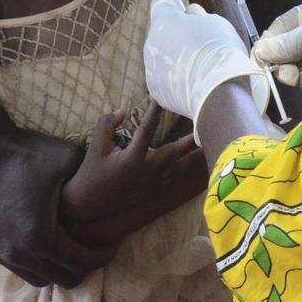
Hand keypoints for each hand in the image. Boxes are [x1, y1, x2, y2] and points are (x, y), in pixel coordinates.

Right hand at [0, 128, 115, 288]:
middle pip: (60, 278)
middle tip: (92, 251)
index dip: (101, 257)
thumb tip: (120, 172)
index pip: (80, 263)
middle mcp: (18, 254)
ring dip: (54, 267)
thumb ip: (93, 177)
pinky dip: (30, 258)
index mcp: (42, 239)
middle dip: (80, 267)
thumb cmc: (29, 153)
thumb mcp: (69, 162)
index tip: (111, 248)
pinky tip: (39, 239)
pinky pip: (13, 263)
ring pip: (35, 277)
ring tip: (67, 248)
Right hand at [58, 104, 207, 248]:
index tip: (161, 98)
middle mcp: (146, 171)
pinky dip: (187, 169)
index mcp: (131, 158)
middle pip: (174, 151)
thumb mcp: (95, 146)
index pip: (146, 130)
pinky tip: (197, 162)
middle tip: (205, 123)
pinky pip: (175, 178)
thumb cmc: (92, 171)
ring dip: (194, 155)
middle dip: (191, 138)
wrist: (90, 203)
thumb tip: (123, 111)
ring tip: (210, 143)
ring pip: (179, 167)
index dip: (154, 113)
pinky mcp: (154, 191)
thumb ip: (107, 124)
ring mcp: (152, 183)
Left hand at [143, 0, 268, 137]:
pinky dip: (175, 73)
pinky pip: (165, 74)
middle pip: (162, 29)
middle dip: (175, 28)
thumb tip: (189, 14)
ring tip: (197, 60)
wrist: (218, 93)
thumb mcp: (214, 22)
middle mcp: (151, 42)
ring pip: (162, 53)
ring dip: (174, 52)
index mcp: (164, 20)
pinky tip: (192, 77)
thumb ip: (197, 15)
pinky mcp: (156, 89)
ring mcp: (151, 67)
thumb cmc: (218, 50)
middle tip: (195, 32)